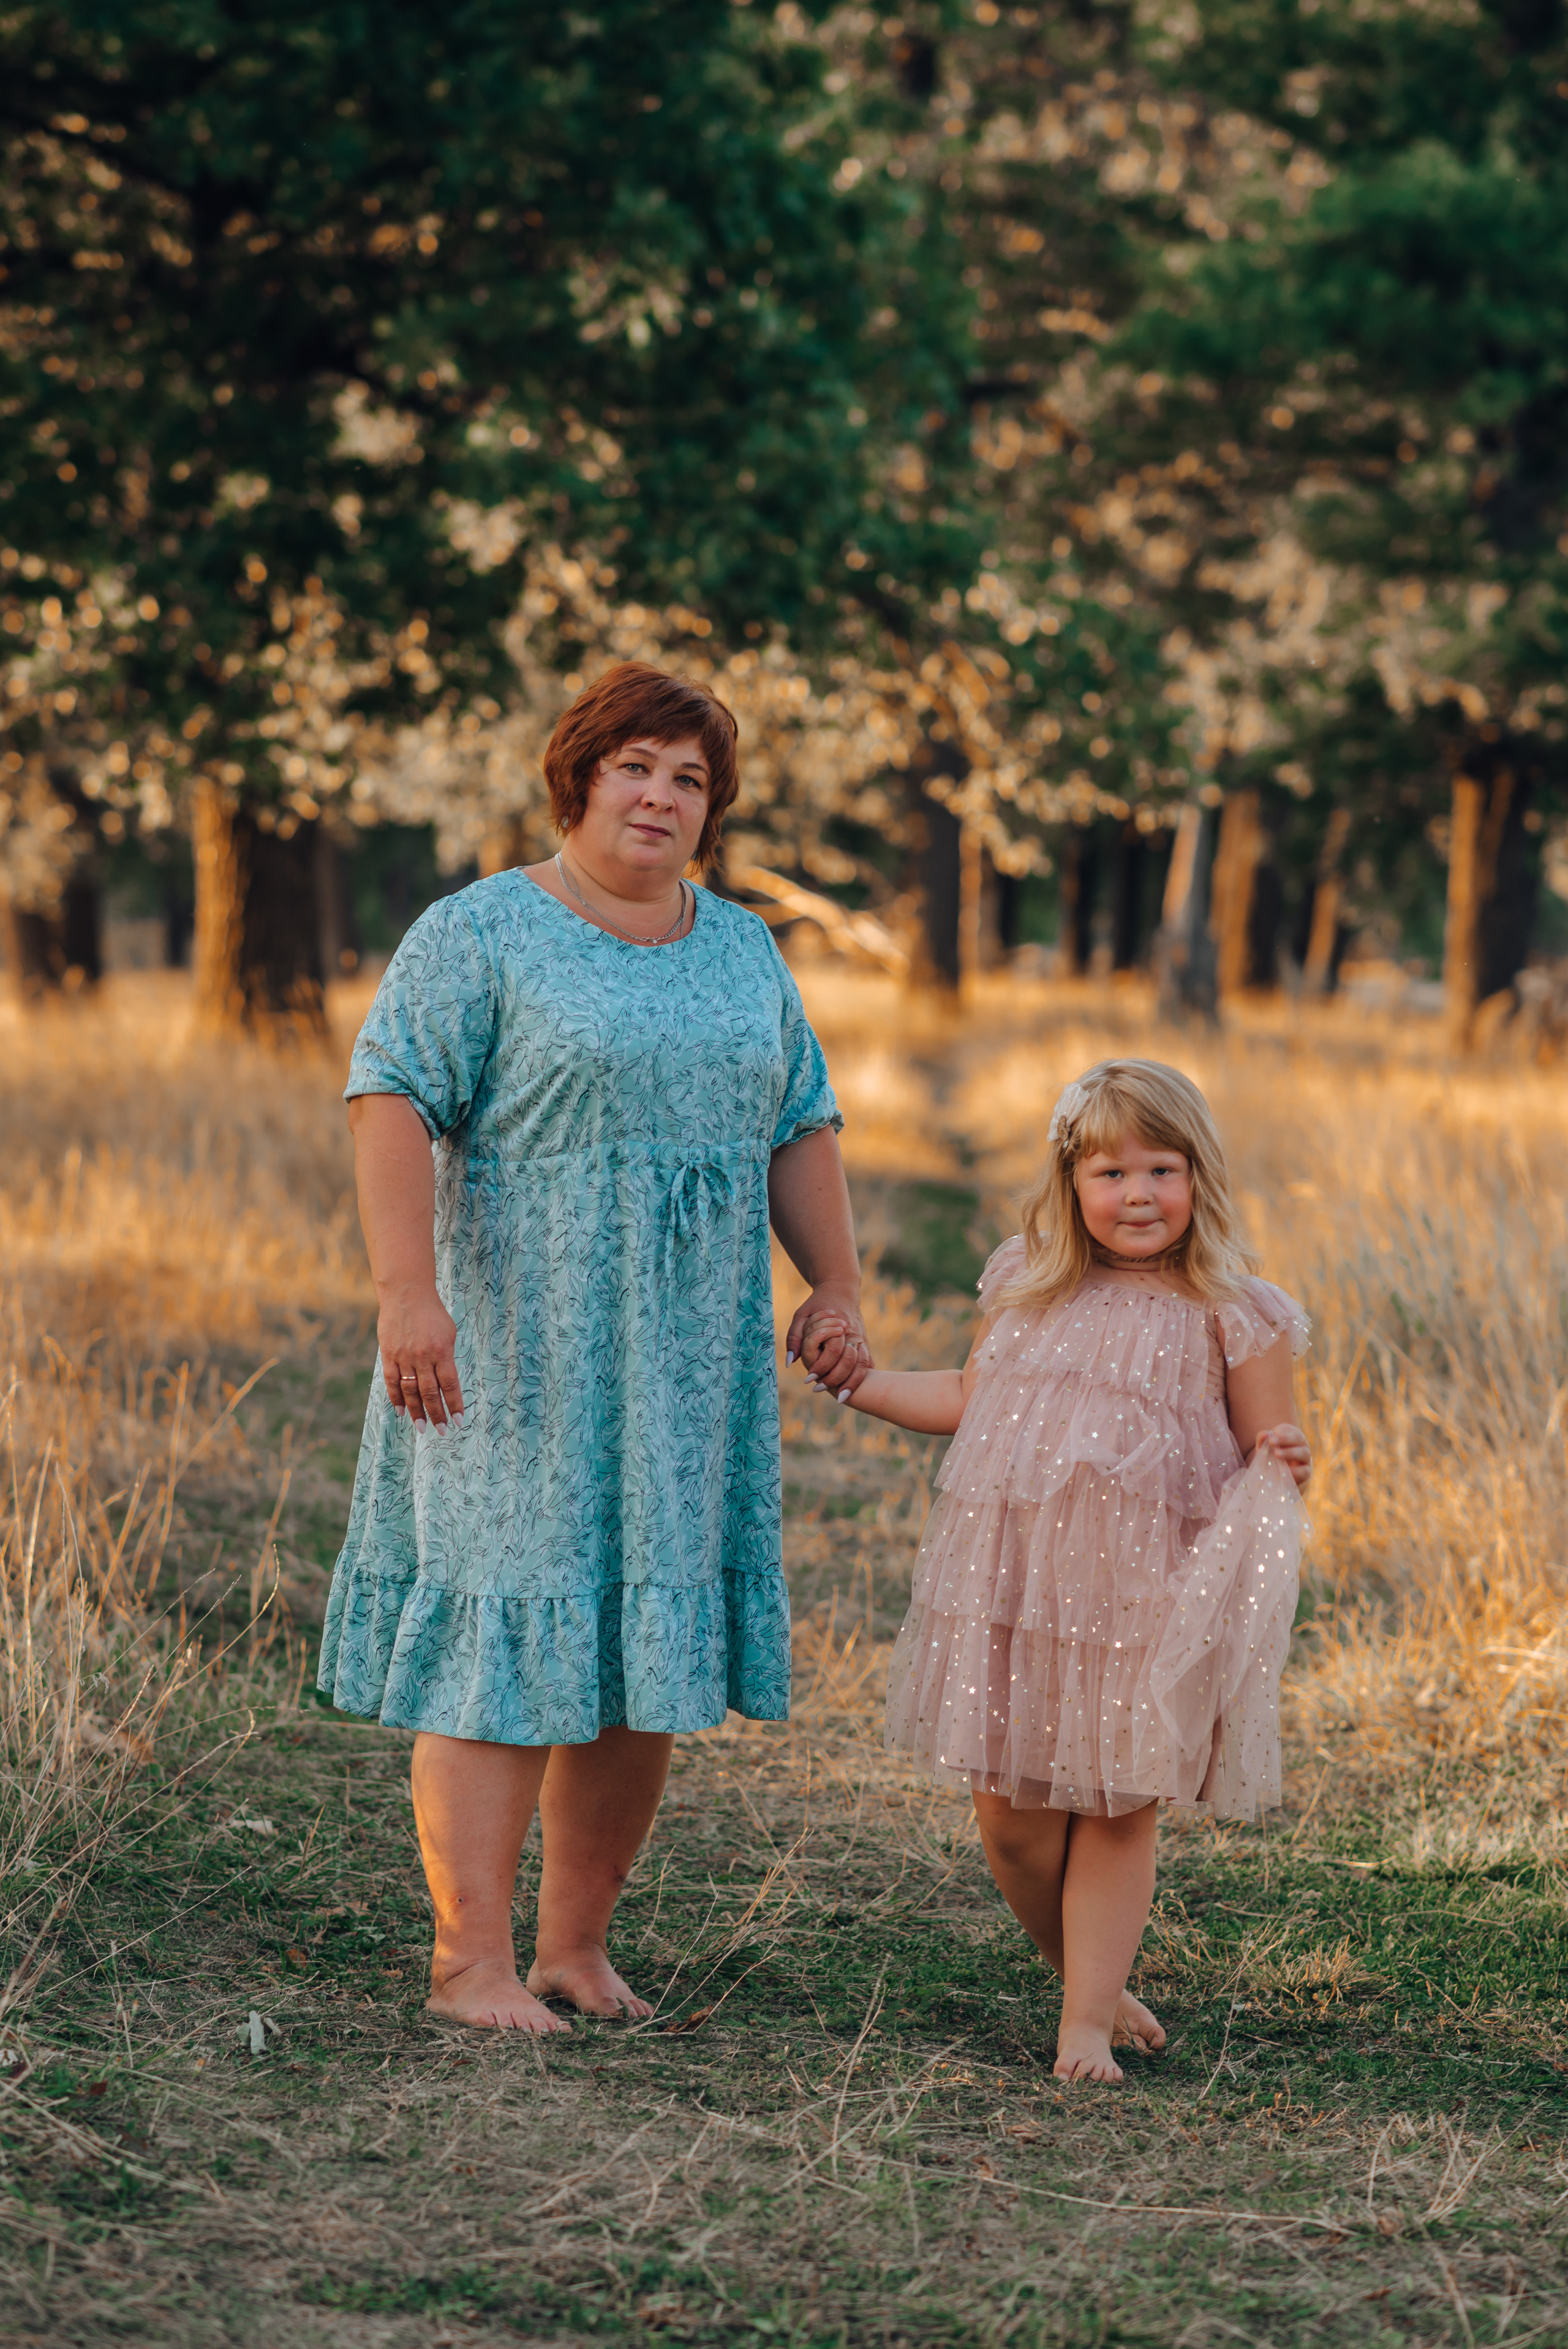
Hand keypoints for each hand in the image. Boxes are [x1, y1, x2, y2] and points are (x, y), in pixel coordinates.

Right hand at [378, 1282, 464, 1428]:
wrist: (406, 1295)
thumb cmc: (432, 1314)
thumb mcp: (449, 1333)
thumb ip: (447, 1358)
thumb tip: (445, 1384)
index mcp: (442, 1351)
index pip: (450, 1384)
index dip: (454, 1404)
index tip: (458, 1420)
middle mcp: (423, 1357)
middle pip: (430, 1392)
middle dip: (437, 1414)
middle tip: (441, 1430)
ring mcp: (404, 1357)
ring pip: (411, 1391)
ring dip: (417, 1411)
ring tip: (421, 1427)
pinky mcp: (389, 1355)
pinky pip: (392, 1382)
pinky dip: (396, 1399)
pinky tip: (402, 1412)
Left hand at [784, 1288, 871, 1399]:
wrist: (841, 1289)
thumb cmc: (817, 1304)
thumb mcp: (801, 1316)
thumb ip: (794, 1338)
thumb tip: (790, 1363)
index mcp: (838, 1326)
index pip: (833, 1352)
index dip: (820, 1368)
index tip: (809, 1380)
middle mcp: (854, 1334)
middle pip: (851, 1363)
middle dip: (836, 1380)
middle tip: (819, 1390)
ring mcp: (862, 1339)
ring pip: (864, 1366)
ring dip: (853, 1383)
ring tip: (840, 1398)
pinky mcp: (865, 1343)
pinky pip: (867, 1363)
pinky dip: (861, 1377)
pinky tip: (851, 1389)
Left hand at [1251, 1422, 1310, 1488]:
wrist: (1279, 1476)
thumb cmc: (1271, 1457)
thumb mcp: (1265, 1448)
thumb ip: (1263, 1439)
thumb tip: (1265, 1434)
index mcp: (1291, 1435)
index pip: (1289, 1429)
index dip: (1281, 1431)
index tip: (1272, 1435)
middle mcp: (1301, 1444)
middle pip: (1298, 1437)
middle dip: (1285, 1439)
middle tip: (1271, 1441)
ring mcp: (1306, 1458)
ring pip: (1304, 1452)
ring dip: (1290, 1453)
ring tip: (1276, 1454)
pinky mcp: (1306, 1472)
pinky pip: (1304, 1471)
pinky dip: (1294, 1470)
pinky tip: (1283, 1470)